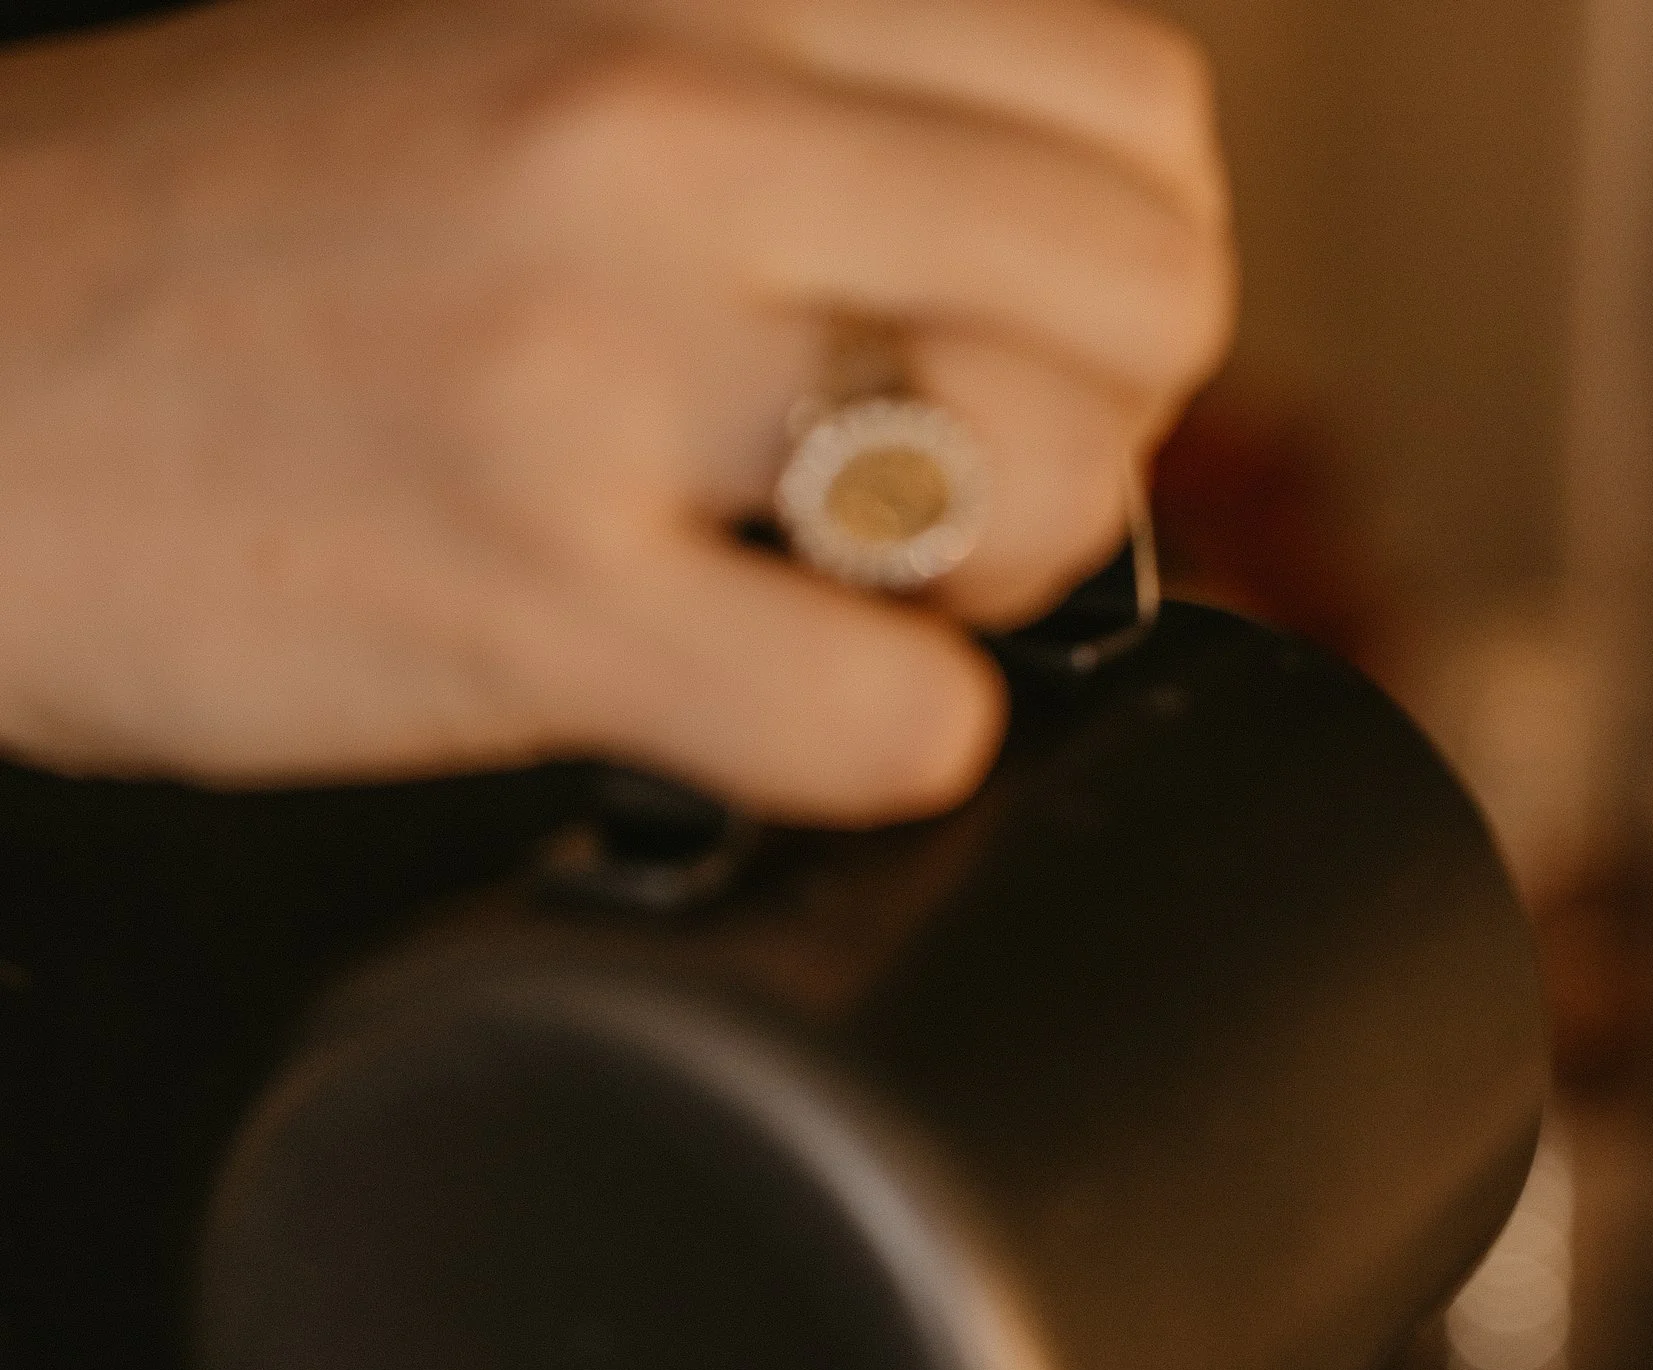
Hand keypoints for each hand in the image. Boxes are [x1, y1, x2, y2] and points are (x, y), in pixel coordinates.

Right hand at [0, 0, 1230, 804]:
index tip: (964, 361)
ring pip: (1056, 484)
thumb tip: (1031, 285)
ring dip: (981, 595)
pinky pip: (895, 715)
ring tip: (802, 596)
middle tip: (904, 506)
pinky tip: (741, 711)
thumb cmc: (239, 249)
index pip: (1132, 121)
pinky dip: (871, 750)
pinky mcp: (532, 588)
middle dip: (1076, 439)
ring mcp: (598, 355)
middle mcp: (666, 124)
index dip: (1091, 290)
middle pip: (1147, 300)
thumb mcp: (530, 56)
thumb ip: (784, 125)